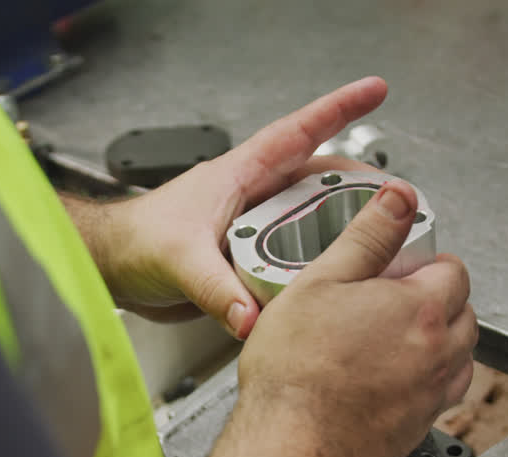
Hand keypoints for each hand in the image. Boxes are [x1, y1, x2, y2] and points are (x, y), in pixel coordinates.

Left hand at [95, 77, 389, 338]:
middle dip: (358, 183)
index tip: (374, 90)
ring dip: (340, 228)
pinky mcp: (245, 261)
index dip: (337, 109)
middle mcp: (250, 198)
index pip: (297, 133)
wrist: (110, 270)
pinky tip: (331, 282)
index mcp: (238, 176)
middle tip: (397, 197)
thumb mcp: (179, 260)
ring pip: (309, 221)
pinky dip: (314, 266)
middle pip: (316, 180)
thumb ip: (216, 290)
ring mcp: (250, 229)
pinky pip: (292, 258)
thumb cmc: (133, 242)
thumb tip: (250, 317)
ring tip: (377, 242)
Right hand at [236, 181, 476, 456]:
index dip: (425, 263)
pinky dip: (424, 380)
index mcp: (423, 309)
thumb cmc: (299, 374)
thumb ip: (368, 236)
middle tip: (389, 300)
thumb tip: (398, 199)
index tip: (398, 267)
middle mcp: (440, 353)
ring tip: (388, 339)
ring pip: (458, 357)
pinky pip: (439, 394)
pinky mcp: (418, 428)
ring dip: (437, 342)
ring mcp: (432, 395)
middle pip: (464, 313)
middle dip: (436, 301)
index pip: (454, 270)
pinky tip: (385, 379)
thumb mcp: (321, 281)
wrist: (295, 448)